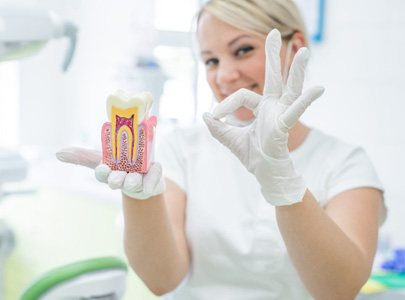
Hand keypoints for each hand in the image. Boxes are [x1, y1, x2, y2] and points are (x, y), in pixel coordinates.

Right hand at [56, 147, 163, 199]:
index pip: (102, 174)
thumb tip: (58, 153)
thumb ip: (83, 156)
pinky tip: (151, 179)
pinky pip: (154, 179)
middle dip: (116, 180)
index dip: (102, 172)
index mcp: (110, 172)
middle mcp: (123, 178)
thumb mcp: (103, 158)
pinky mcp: (153, 181)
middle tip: (116, 178)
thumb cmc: (119, 165)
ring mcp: (138, 181)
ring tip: (134, 180)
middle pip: (117, 181)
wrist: (144, 176)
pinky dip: (152, 180)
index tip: (102, 169)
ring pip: (134, 182)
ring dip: (133, 181)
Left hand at [203, 29, 323, 205]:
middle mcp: (273, 106)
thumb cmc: (252, 155)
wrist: (263, 173)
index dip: (225, 104)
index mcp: (261, 107)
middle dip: (273, 55)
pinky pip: (295, 111)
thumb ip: (217, 127)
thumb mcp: (229, 138)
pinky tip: (318, 89)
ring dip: (296, 69)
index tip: (214, 117)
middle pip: (274, 77)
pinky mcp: (284, 125)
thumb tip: (205, 114)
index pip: (242, 95)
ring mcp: (281, 114)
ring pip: (290, 88)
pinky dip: (306, 100)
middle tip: (273, 32)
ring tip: (304, 50)